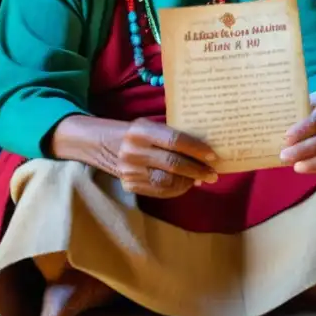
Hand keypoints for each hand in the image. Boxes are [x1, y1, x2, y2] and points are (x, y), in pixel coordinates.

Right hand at [51, 115, 218, 197]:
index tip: (213, 155)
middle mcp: (133, 151)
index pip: (174, 140)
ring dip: (189, 181)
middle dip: (197, 169)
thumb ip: (171, 137)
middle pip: (173, 163)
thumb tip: (203, 154)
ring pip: (167, 181)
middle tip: (214, 173)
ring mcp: (130, 171)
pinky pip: (159, 190)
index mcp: (140, 130)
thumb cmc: (135, 133)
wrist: (101, 144)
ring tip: (202, 178)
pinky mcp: (129, 185)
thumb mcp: (149, 126)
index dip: (196, 149)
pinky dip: (176, 188)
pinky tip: (186, 184)